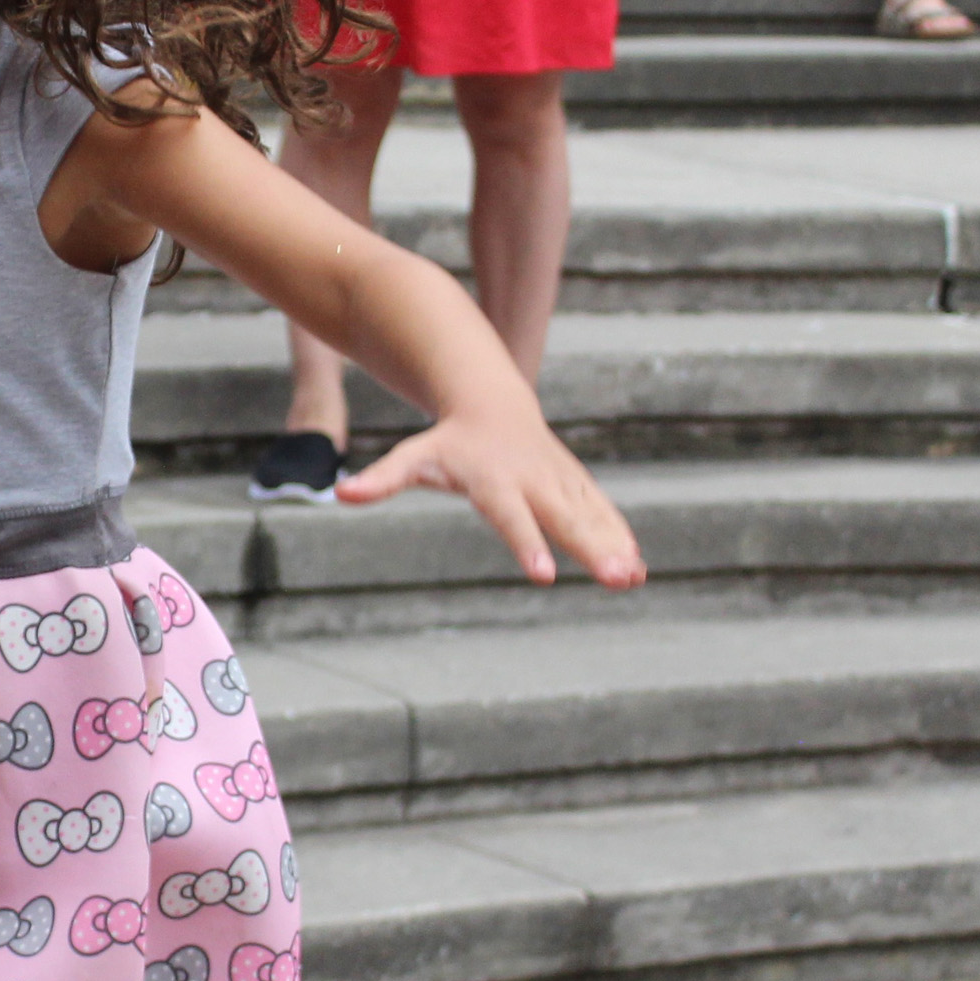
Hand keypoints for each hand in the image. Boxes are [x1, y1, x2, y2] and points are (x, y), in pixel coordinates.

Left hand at [339, 413, 646, 589]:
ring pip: (590, 516)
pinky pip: (600, 512)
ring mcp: (558, 481)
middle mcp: (533, 481)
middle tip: (617, 578)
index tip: (546, 577)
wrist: (491, 402)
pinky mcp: (574, 484)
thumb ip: (382, 478)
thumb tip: (341, 494)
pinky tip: (638, 568)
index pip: (512, 518)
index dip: (528, 545)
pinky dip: (619, 536)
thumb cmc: (448, 440)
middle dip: (593, 549)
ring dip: (615, 546)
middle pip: (564, 519)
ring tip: (634, 578)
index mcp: (496, 480)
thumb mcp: (414, 457)